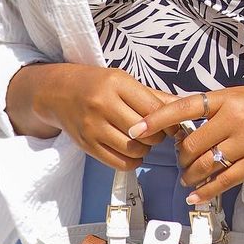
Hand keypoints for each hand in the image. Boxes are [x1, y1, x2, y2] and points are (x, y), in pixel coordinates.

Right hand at [36, 65, 179, 171]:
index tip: (171, 124)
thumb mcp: (124, 81)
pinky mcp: (86, 145)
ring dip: (145, 150)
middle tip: (155, 133)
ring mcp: (92, 126)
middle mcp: (103, 104)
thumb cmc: (97, 85)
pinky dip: (132, 161)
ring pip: (135, 150)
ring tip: (141, 141)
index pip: (154, 109)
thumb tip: (186, 106)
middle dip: (158, 137)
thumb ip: (154, 96)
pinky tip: (130, 151)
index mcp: (116, 83)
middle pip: (146, 132)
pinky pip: (120, 163)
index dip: (169, 121)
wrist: (57, 92)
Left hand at [126, 79, 243, 203]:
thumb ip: (210, 107)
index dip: (157, 118)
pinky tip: (196, 196)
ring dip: (190, 175)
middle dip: (180, 157)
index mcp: (226, 97)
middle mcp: (234, 117)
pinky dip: (206, 191)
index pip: (183, 106)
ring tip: (188, 178)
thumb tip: (177, 117)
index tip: (136, 128)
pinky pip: (225, 180)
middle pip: (191, 143)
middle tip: (180, 161)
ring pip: (205, 164)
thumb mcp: (239, 95)